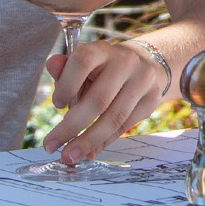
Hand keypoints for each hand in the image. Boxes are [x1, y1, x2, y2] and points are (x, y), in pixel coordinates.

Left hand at [41, 38, 167, 165]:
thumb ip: (65, 69)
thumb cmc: (104, 69)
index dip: (67, 84)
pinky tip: (90, 151)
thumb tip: (51, 64)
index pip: (83, 61)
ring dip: (88, 141)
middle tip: (52, 145)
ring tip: (70, 155)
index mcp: (102, 49)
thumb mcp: (83, 66)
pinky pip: (125, 126)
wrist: (143, 65)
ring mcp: (142, 80)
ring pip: (114, 118)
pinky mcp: (152, 99)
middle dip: (72, 126)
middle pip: (98, 99)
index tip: (56, 104)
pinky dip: (104, 142)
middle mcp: (125, 61)